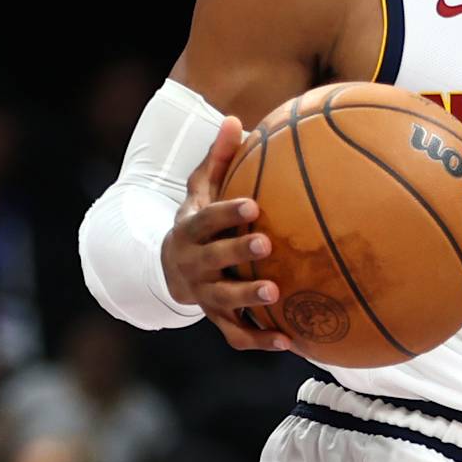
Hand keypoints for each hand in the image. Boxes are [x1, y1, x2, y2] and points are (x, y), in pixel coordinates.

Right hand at [160, 115, 293, 354]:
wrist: (171, 268)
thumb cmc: (198, 222)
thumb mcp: (200, 190)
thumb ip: (218, 159)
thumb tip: (236, 119)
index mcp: (189, 230)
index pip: (205, 220)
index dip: (226, 213)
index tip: (252, 205)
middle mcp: (193, 264)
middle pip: (212, 260)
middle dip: (236, 253)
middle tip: (266, 244)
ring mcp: (204, 294)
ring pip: (223, 301)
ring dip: (248, 298)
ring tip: (276, 293)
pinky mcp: (218, 319)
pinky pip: (237, 335)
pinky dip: (261, 341)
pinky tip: (290, 342)